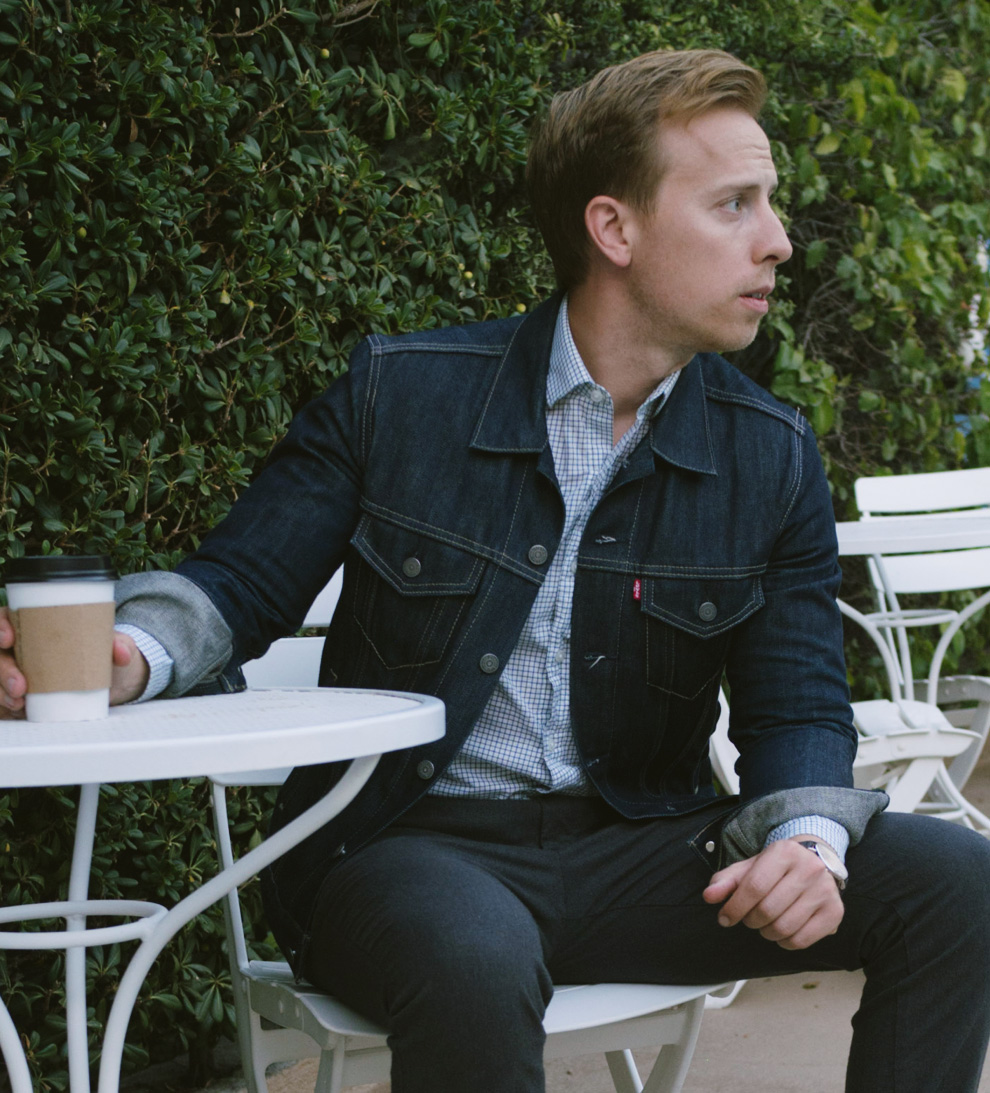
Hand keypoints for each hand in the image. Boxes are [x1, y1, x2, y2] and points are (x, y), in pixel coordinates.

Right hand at [0, 607, 149, 717]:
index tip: (8, 638)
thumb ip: (121, 644)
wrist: (113, 681)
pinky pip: (5, 698)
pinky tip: (18, 710)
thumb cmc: (106, 654)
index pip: (7, 618)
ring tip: (19, 703)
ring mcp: (20, 669)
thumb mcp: (117, 645)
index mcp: (38, 623)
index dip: (0, 626)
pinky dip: (6, 706)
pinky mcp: (23, 692)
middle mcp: (23, 645)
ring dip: (1, 691)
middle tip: (20, 686)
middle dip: (2, 670)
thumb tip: (121, 653)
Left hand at [702, 836, 844, 949]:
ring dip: (766, 933)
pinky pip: (802, 940)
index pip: (754, 886)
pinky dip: (784, 943)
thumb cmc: (775, 868)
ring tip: (764, 924)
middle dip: (750, 920)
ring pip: (784, 928)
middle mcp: (809, 869)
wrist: (814, 863)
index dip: (735, 907)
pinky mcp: (835, 912)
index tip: (724, 918)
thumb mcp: (749, 868)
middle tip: (748, 918)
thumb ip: (725, 880)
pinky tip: (781, 932)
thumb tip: (709, 896)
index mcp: (784, 852)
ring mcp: (825, 891)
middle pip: (768, 910)